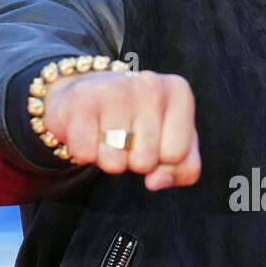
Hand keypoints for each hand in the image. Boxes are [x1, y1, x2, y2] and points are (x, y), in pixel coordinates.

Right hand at [43, 70, 200, 188]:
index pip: (177, 155)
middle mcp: (151, 84)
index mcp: (178, 92)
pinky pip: (85, 154)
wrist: (89, 96)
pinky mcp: (82, 99)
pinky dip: (83, 154)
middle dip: (133, 160)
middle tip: (126, 137)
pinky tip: (88, 132)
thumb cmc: (139, 124)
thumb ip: (184, 170)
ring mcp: (115, 88)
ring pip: (114, 163)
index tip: (153, 139)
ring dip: (108, 159)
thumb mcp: (174, 144)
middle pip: (145, 162)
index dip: (162, 160)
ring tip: (107, 134)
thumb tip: (154, 182)